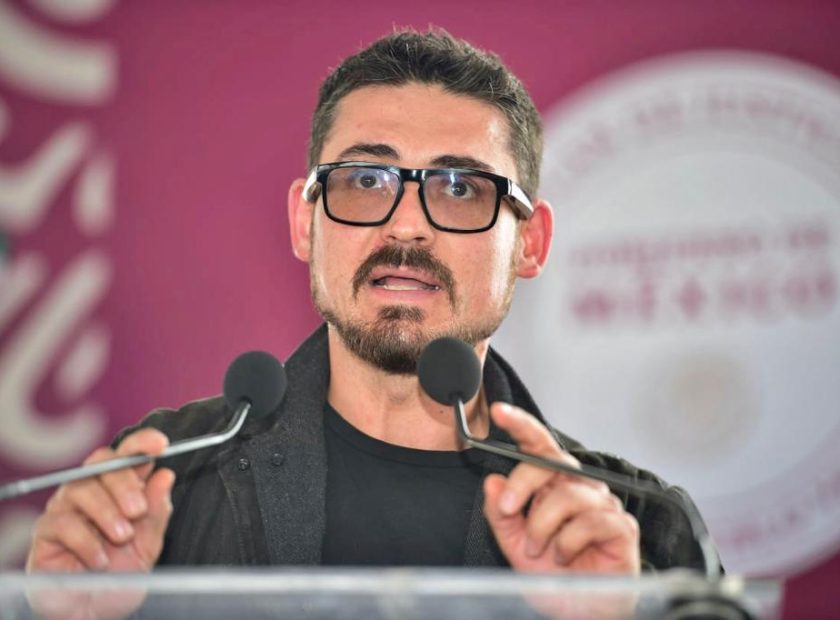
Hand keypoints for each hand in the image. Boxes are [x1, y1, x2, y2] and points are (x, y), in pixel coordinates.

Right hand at [25, 428, 174, 617]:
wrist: (94, 611)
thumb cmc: (122, 574)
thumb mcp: (149, 544)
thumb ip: (157, 511)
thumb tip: (165, 475)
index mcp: (120, 488)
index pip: (127, 453)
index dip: (142, 442)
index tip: (161, 445)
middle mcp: (92, 491)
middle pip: (103, 463)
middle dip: (124, 483)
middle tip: (138, 510)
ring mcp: (66, 508)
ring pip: (82, 489)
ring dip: (107, 513)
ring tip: (122, 537)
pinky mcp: (46, 531)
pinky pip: (62, 522)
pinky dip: (86, 540)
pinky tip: (99, 559)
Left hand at [483, 403, 639, 573]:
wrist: (580, 611)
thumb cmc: (553, 577)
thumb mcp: (513, 545)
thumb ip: (501, 514)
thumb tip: (492, 482)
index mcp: (553, 486)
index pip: (539, 446)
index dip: (521, 425)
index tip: (499, 412)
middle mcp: (579, 488)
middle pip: (551, 462)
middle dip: (524, 483)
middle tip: (509, 508)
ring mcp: (603, 505)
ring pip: (567, 495)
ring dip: (542, 526)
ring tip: (537, 549)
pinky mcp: (621, 527)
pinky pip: (591, 521)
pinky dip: (568, 542)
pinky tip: (565, 557)